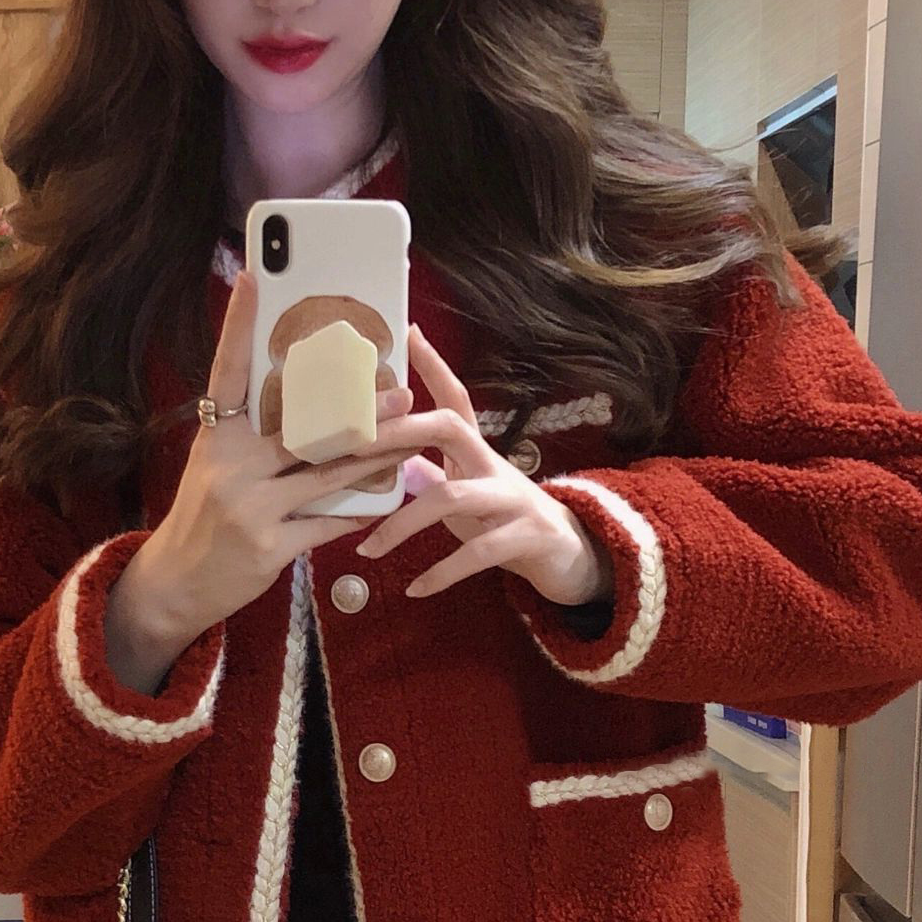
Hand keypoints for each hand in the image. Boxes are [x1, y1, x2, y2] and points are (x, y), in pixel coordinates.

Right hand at [107, 270, 415, 692]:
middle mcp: (229, 465)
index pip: (227, 372)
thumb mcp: (215, 468)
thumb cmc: (203, 519)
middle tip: (399, 388)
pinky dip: (357, 512)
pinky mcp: (268, 546)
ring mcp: (249, 507)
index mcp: (214, 437)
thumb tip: (309, 405)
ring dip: (374, 456)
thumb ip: (252, 438)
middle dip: (356, 409)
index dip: (239, 325)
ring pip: (326, 473)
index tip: (254, 277)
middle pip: (302, 426)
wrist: (175, 584)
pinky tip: (386, 501)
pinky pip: (325, 522)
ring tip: (410, 438)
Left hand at [352, 323, 613, 605]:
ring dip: (404, 524)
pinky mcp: (525, 537)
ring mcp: (512, 499)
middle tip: (352, 447)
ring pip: (452, 497)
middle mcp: (495, 465)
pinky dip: (442, 573)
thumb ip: (434, 480)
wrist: (569, 558)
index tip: (407, 332)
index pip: (455, 398)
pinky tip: (416, 590)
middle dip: (400, 432)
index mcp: (478, 452)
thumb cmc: (507, 524)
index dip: (432, 366)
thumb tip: (396, 467)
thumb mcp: (466, 498)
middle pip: (449, 428)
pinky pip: (477, 552)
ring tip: (369, 550)